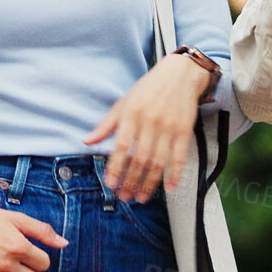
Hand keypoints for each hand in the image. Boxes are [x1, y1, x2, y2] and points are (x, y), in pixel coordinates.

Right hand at [0, 196, 67, 271]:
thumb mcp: (16, 218)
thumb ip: (42, 231)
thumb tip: (64, 244)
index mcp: (17, 246)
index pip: (44, 264)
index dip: (38, 257)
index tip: (27, 250)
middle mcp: (6, 264)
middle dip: (31, 271)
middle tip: (18, 260)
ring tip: (10, 270)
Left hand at [84, 53, 210, 201]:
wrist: (180, 74)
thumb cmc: (148, 89)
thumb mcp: (124, 102)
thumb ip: (106, 125)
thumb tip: (86, 141)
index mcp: (131, 114)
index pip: (121, 146)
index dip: (115, 167)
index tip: (111, 184)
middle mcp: (150, 122)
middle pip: (140, 158)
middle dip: (131, 181)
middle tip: (125, 197)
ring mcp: (169, 127)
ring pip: (158, 162)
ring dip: (150, 183)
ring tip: (141, 197)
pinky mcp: (184, 131)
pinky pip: (180, 157)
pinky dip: (175, 174)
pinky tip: (170, 188)